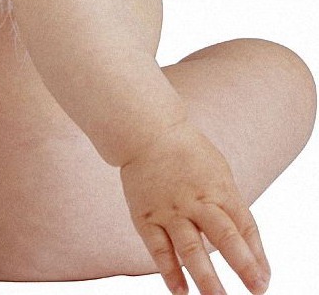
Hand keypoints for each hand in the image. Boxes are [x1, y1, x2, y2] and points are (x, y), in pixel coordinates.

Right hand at [119, 121, 269, 294]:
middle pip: (222, 234)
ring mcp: (170, 209)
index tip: (262, 282)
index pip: (244, 226)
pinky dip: (169, 271)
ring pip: (190, 246)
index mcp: (218, 189)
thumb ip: (231, 207)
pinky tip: (180, 291)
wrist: (146, 130)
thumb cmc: (187, 154)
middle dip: (241, 263)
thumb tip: (248, 248)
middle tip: (255, 290)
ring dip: (205, 276)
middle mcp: (195, 200)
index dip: (256, 256)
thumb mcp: (218, 173)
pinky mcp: (146, 216)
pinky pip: (158, 248)